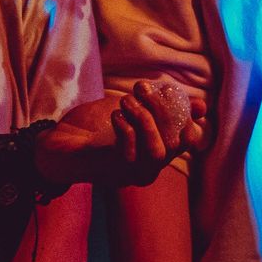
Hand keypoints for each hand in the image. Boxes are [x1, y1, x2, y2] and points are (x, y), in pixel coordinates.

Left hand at [35, 81, 206, 188]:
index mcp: (158, 152)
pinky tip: (116, 115)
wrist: (60, 141)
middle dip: (164, 110)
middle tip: (143, 87)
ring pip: (158, 152)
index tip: (173, 92)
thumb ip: (166, 108)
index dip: (191, 116)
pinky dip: (126, 129)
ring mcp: (131, 174)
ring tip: (127, 100)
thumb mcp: (137, 110)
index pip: (191, 140)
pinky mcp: (112, 173)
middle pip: (177, 143)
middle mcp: (149, 168)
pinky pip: (130, 155)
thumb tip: (202, 107)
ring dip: (146, 121)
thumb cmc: (99, 126)